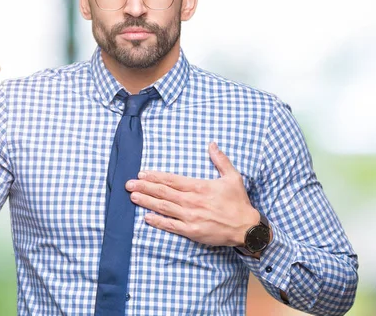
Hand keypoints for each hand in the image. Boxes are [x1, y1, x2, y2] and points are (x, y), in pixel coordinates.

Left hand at [126, 142, 259, 246]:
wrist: (246, 228)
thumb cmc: (239, 202)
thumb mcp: (232, 177)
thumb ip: (220, 160)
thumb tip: (212, 144)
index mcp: (199, 187)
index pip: (172, 180)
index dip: (155, 177)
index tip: (142, 174)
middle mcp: (192, 201)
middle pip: (163, 192)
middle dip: (144, 187)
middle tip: (128, 184)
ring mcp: (190, 217)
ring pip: (163, 208)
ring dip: (146, 202)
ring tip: (133, 197)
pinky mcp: (192, 231)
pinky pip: (171, 226)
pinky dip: (158, 221)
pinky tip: (146, 217)